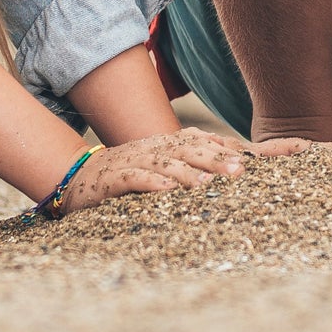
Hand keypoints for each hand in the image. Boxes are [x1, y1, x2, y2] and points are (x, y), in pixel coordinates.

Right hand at [61, 127, 254, 212]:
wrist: (81, 176)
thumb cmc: (131, 171)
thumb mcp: (164, 162)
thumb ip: (194, 160)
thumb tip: (236, 158)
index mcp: (169, 143)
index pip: (203, 141)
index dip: (227, 148)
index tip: (251, 160)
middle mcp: (155, 148)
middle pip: (188, 149)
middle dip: (215, 158)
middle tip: (239, 171)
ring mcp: (134, 161)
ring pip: (164, 163)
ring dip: (186, 172)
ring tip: (206, 182)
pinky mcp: (113, 179)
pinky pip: (133, 178)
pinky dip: (150, 183)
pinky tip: (166, 190)